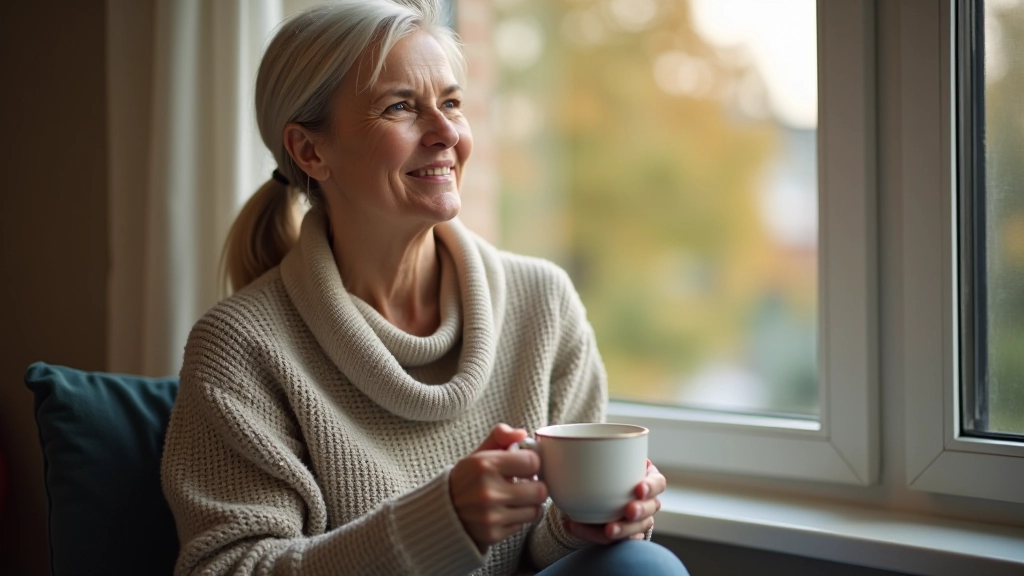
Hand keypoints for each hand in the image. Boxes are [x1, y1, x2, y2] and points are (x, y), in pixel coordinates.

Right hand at [450, 424, 547, 548]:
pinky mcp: (493, 534)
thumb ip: (500, 437)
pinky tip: (504, 512)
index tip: (524, 465)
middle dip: (536, 486)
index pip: (532, 462)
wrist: (441, 513)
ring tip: (517, 499)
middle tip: (526, 484)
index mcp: (484, 465)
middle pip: (540, 491)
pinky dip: (517, 519)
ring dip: (529, 505)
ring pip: (535, 511)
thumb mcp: (478, 454)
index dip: (531, 463)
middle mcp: (487, 491)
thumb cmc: (466, 480)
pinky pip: (522, 526)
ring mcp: (490, 515)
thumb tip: (522, 433)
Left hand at [563, 459, 663, 543]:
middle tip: (628, 511)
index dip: (651, 486)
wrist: (588, 493)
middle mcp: (646, 500)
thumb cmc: (599, 469)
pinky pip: (617, 542)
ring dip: (623, 530)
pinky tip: (575, 526)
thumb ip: (593, 452)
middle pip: (651, 508)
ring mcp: (637, 520)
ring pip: (637, 529)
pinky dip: (595, 536)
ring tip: (607, 530)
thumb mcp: (601, 458)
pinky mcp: (623, 535)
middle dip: (640, 510)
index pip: (657, 483)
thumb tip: (563, 439)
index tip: (638, 489)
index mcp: (646, 478)